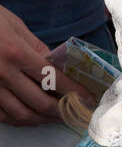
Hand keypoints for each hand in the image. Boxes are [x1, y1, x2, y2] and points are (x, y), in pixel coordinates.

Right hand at [0, 5, 92, 124]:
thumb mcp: (14, 26)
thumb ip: (38, 49)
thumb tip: (60, 67)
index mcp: (15, 52)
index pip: (54, 79)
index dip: (74, 92)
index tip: (88, 99)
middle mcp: (2, 73)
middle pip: (41, 103)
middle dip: (63, 111)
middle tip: (76, 112)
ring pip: (22, 114)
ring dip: (44, 120)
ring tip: (57, 117)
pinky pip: (3, 116)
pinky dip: (21, 120)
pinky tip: (32, 117)